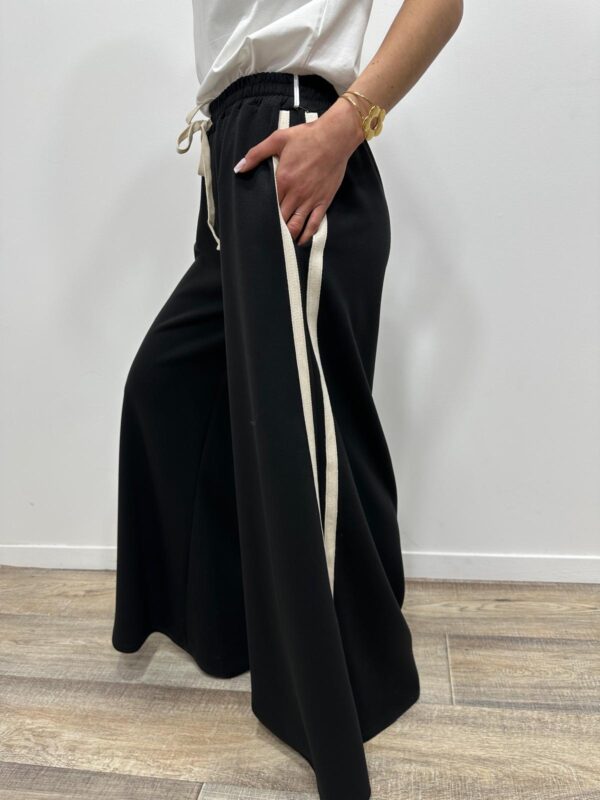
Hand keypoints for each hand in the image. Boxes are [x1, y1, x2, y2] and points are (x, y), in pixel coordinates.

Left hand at [233, 98, 364, 245]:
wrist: (335, 138)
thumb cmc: (307, 137)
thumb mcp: (277, 139)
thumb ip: (256, 154)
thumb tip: (239, 168)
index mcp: (282, 180)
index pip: (268, 204)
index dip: (262, 213)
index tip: (256, 220)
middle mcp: (295, 193)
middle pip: (280, 218)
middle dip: (273, 227)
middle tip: (266, 234)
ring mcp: (310, 199)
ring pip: (295, 225)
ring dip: (287, 235)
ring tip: (281, 241)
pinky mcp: (323, 201)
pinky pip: (314, 224)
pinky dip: (306, 236)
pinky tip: (300, 241)